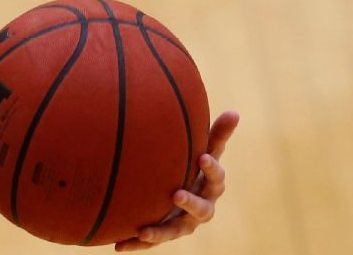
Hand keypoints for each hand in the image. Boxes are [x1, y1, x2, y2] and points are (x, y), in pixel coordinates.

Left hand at [114, 110, 239, 251]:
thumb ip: (217, 135)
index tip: (203, 157)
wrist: (182, 193)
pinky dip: (136, 244)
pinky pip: (152, 241)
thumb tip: (235, 111)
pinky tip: (118, 246)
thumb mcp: (205, 150)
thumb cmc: (195, 167)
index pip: (216, 178)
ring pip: (176, 230)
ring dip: (161, 232)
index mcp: (211, 186)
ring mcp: (184, 223)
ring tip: (144, 231)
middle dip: (191, 203)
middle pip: (202, 210)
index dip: (212, 169)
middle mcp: (201, 208)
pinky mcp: (166, 232)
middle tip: (177, 194)